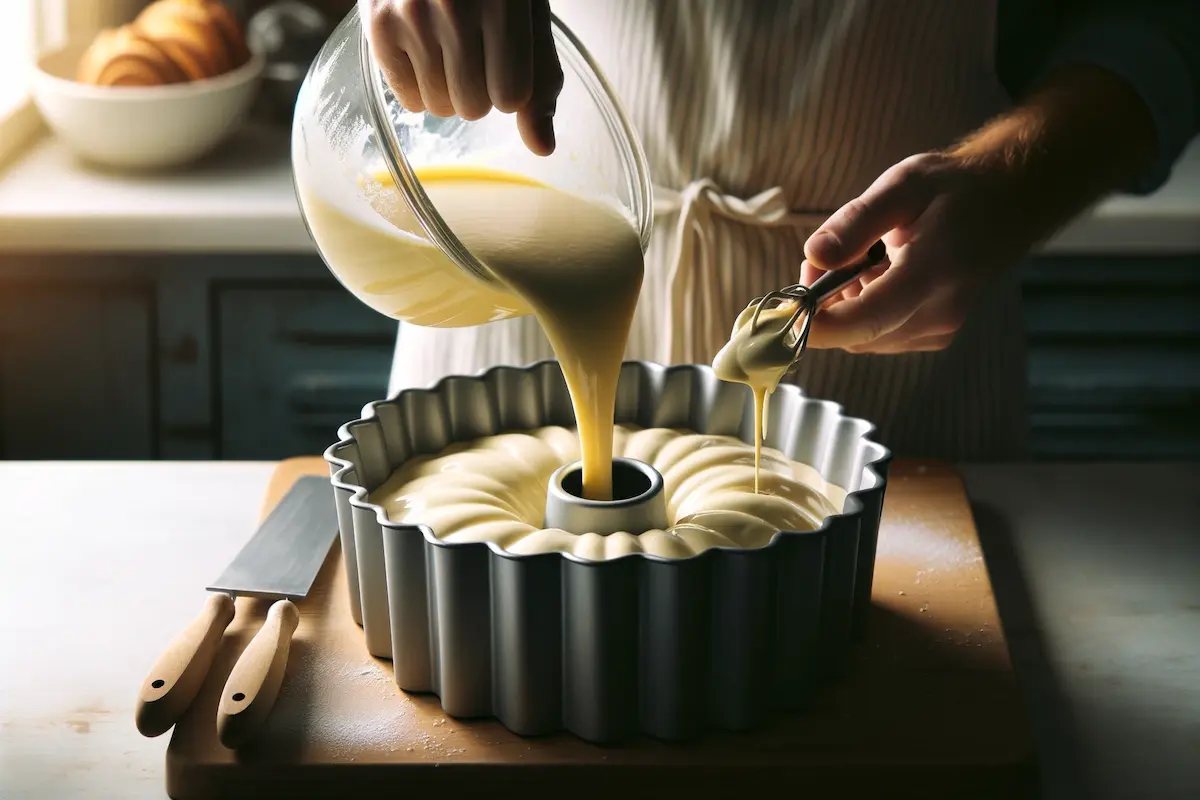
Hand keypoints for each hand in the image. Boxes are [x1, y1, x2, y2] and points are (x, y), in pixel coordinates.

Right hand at [363, 0, 564, 154]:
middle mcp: (455, 9)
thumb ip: (541, 78)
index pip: (512, 96)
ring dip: (447, 90)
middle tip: (471, 49)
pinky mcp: (379, 27)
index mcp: (503, 3)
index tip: (504, 59)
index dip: (510, 88)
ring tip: (445, 47)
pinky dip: (418, 86)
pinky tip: (421, 50)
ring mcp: (412, 16)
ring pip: (439, 107)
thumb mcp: (526, 15)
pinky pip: (407, 99)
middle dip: (477, 90)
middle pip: (473, 107)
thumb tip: (543, 146)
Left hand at [798, 152, 1032, 353]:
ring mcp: (939, 329)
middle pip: (856, 332)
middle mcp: (939, 312)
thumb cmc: (952, 189)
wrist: (1008, 203)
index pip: (868, 319)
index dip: (819, 326)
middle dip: (825, 303)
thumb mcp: (902, 185)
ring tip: (860, 256)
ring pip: (862, 336)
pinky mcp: (934, 335)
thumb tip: (814, 255)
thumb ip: (856, 221)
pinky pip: (877, 335)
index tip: (784, 314)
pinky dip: (861, 310)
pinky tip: (877, 274)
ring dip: (843, 305)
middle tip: (824, 256)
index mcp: (933, 272)